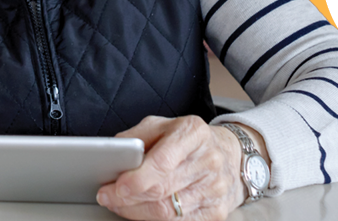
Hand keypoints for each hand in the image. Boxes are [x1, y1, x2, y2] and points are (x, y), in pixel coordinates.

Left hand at [97, 115, 248, 219]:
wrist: (230, 155)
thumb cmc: (188, 140)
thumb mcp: (163, 125)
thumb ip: (136, 137)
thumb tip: (114, 156)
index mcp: (193, 133)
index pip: (162, 162)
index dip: (135, 179)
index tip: (115, 187)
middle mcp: (209, 160)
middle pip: (162, 191)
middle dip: (127, 199)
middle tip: (107, 197)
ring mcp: (215, 189)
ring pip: (168, 213)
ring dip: (136, 212)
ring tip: (119, 204)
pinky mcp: (217, 212)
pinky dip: (153, 220)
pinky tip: (141, 212)